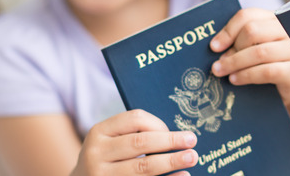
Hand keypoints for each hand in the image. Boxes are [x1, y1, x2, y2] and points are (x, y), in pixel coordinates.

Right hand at [72, 109, 197, 175]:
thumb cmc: (106, 158)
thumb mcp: (110, 140)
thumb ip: (134, 133)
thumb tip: (178, 135)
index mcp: (98, 132)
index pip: (135, 119)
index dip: (159, 124)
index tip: (175, 132)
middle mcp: (96, 153)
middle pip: (141, 142)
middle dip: (171, 140)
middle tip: (192, 140)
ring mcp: (102, 175)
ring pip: (143, 166)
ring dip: (171, 161)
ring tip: (192, 157)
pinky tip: (182, 175)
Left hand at [209, 8, 289, 104]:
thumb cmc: (269, 62)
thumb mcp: (255, 47)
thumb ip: (240, 41)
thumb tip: (216, 47)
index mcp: (274, 19)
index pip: (248, 15)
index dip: (228, 30)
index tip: (214, 46)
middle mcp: (286, 30)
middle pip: (253, 31)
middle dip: (232, 48)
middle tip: (218, 64)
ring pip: (259, 52)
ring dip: (235, 63)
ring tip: (221, 72)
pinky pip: (267, 71)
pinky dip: (247, 75)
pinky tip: (235, 80)